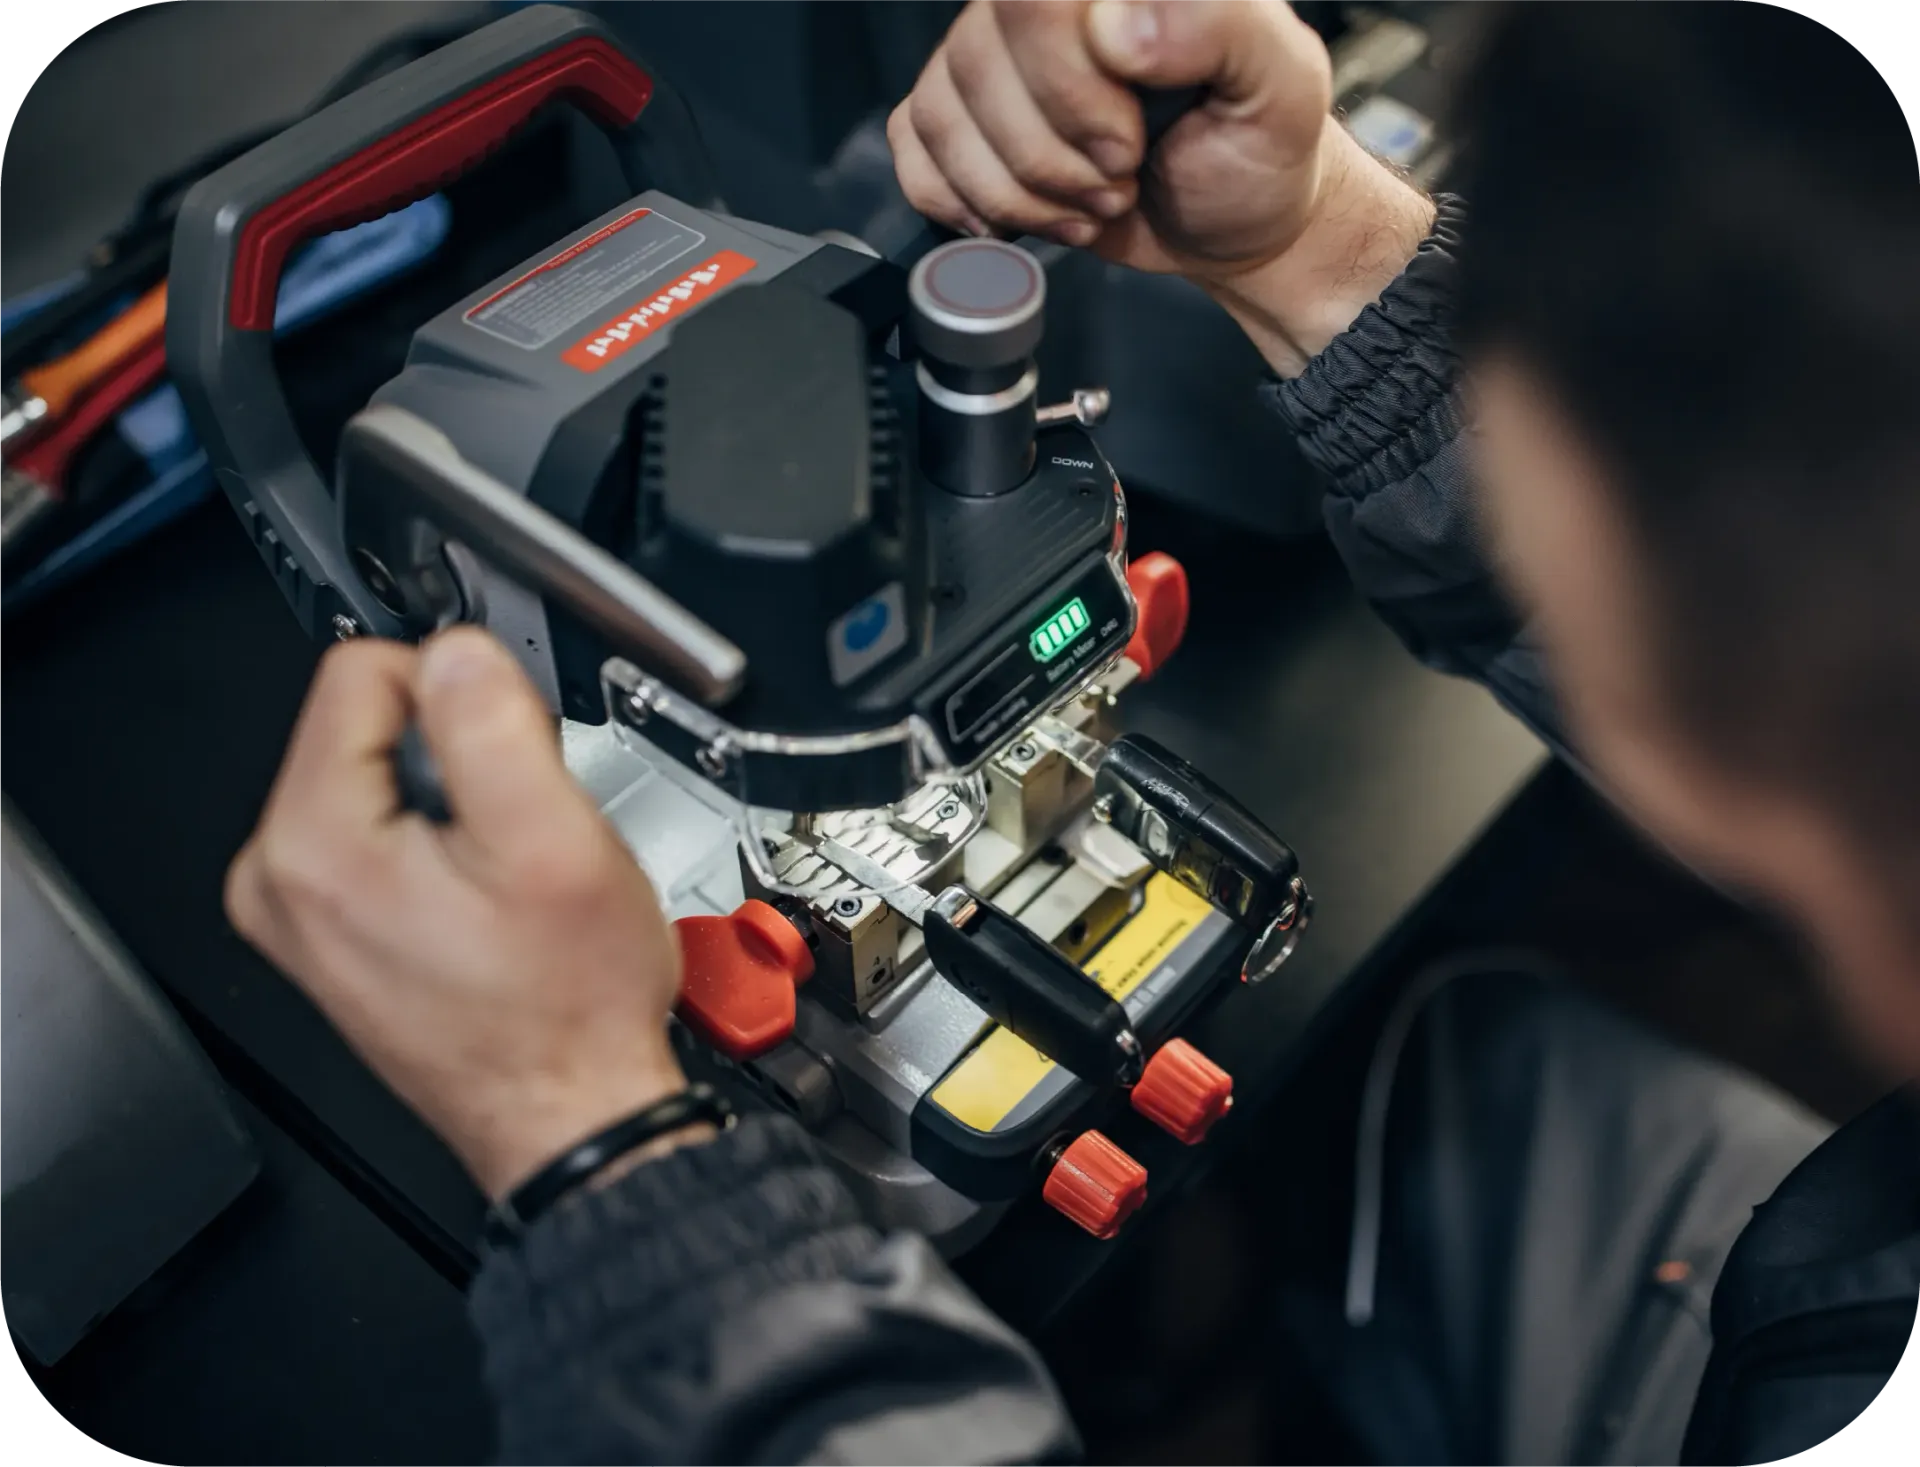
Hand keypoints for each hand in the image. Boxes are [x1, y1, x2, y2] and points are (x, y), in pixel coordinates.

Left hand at [226, 628, 695, 1200]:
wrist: (570, 1115)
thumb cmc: (566, 1010)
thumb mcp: (553, 840)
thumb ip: (494, 723)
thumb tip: (455, 651)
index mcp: (312, 845)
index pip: (361, 670)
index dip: (460, 696)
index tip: (511, 757)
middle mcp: (279, 878)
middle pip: (367, 722)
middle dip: (457, 754)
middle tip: (517, 832)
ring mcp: (300, 910)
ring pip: (380, 774)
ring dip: (456, 803)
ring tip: (507, 876)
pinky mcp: (330, 929)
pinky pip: (382, 830)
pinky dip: (444, 846)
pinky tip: (488, 901)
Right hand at [890, 0, 1434, 372]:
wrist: (1231, 220)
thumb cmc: (1256, 154)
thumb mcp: (1280, 89)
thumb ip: (1222, 31)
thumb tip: (1118, 27)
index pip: (1032, 1)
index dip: (1069, 91)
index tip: (1127, 144)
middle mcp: (1047, 6)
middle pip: (979, 63)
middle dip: (1052, 157)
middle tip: (1118, 176)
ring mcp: (997, 55)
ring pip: (943, 115)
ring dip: (1022, 193)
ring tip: (1092, 199)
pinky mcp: (966, 117)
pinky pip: (913, 145)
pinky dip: (966, 201)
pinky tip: (1030, 210)